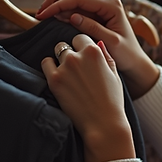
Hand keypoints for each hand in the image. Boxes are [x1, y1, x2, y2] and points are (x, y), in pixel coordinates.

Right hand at [37, 0, 159, 97]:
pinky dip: (64, 9)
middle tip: (40, 11)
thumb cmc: (126, 54)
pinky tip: (53, 17)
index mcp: (112, 5)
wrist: (136, 62)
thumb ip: (93, 28)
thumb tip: (73, 16)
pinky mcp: (98, 12)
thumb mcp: (111, 43)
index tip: (43, 15)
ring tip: (43, 13)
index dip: (59, 4)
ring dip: (58, 2)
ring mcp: (102, 5)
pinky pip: (78, 5)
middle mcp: (107, 0)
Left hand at [40, 34, 134, 161]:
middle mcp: (78, 56)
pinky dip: (50, 68)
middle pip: (66, 44)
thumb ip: (106, 56)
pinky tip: (58, 78)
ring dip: (59, 60)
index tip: (82, 58)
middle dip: (69, 53)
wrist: (103, 124)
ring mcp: (64, 67)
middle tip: (74, 68)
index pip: (80, 38)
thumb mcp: (115, 75)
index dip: (81, 47)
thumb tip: (98, 42)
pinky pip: (45, 64)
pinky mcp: (54, 80)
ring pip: (55, 52)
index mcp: (95, 51)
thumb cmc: (112, 101)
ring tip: (66, 74)